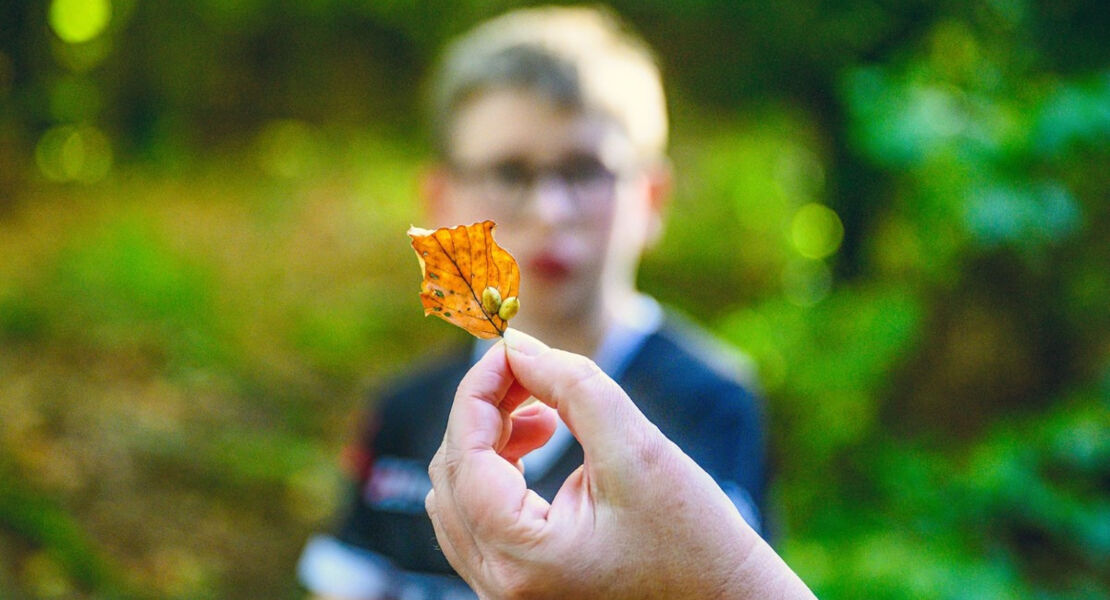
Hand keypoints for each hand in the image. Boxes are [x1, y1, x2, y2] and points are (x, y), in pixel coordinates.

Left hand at [425, 329, 813, 598]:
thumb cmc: (695, 539)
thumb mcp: (638, 450)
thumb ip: (573, 386)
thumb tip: (516, 345)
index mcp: (522, 560)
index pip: (464, 456)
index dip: (479, 391)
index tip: (511, 346)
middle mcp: (499, 587)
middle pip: (451, 475)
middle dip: (484, 411)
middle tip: (534, 374)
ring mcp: (505, 593)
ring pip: (458, 496)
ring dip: (489, 440)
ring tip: (546, 415)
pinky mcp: (520, 586)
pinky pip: (478, 520)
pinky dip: (498, 471)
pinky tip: (542, 443)